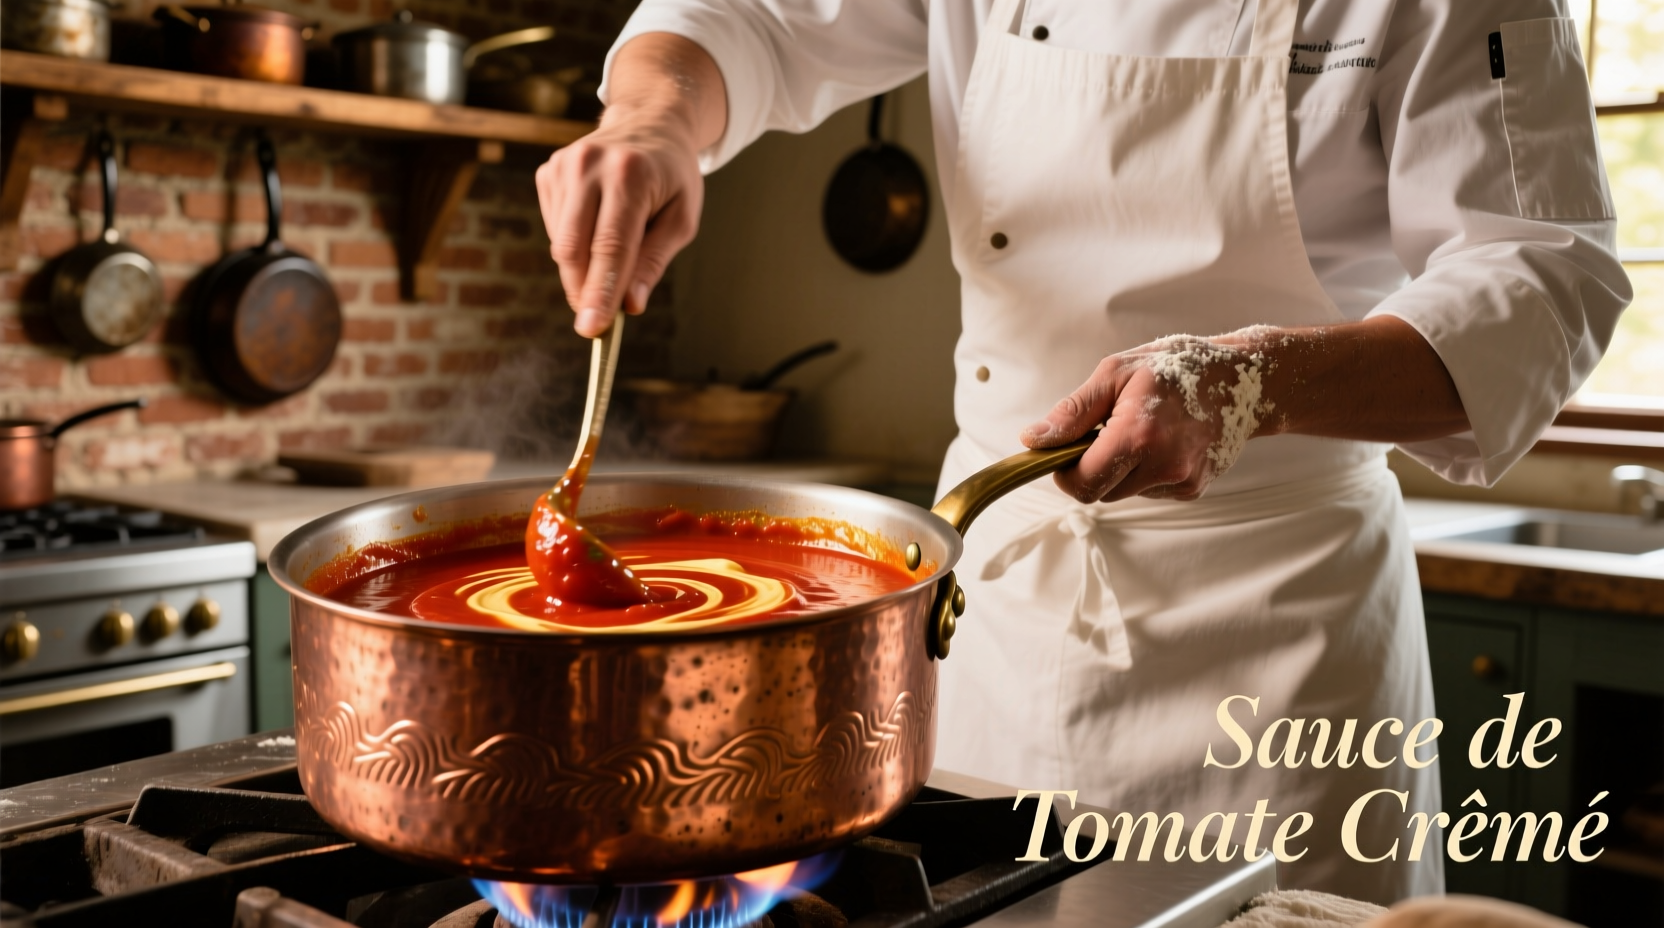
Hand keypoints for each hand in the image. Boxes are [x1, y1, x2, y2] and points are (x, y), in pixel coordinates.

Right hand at [534, 34, 724, 336]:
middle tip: (595, 322)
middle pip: (574, 248)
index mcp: (630, 174)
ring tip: (613, 257)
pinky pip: (555, 230)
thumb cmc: (672, 177)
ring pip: (560, 244)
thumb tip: (630, 304)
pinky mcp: (548, 172)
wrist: (649, 122)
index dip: (600, 291)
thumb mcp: (682, 218)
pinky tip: (597, 229)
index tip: (592, 328)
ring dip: (582, 270)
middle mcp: (590, 165)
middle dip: (583, 292)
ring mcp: (563, 166)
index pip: (610, 245)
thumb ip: (654, 261)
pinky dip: (574, 246)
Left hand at [1020, 337, 1268, 502]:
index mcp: (1139, 434)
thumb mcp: (1116, 374)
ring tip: (1141, 430)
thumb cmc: (1174, 368)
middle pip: (1100, 492)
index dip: (1064, 471)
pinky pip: (1148, 490)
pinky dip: (1144, 472)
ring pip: (1123, 493)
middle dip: (1092, 467)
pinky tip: (1162, 441)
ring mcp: (1183, 481)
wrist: (1243, 378)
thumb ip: (1073, 412)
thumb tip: (1033, 441)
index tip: (1067, 449)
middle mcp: (1165, 465)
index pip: (1083, 483)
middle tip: (1107, 429)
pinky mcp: (1193, 489)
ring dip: (1120, 469)